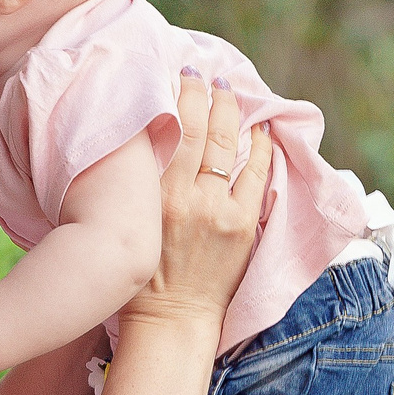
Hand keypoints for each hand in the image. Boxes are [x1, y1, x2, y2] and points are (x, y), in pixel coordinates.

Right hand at [120, 72, 269, 333]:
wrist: (171, 318)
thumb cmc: (142, 273)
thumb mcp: (132, 220)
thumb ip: (144, 181)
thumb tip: (151, 137)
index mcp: (154, 194)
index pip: (172, 130)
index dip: (180, 97)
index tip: (182, 76)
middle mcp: (185, 196)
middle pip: (200, 130)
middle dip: (206, 95)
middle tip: (206, 76)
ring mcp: (218, 210)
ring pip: (227, 146)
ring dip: (231, 112)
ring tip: (231, 91)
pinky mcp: (242, 225)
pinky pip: (256, 176)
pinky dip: (260, 148)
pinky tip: (261, 130)